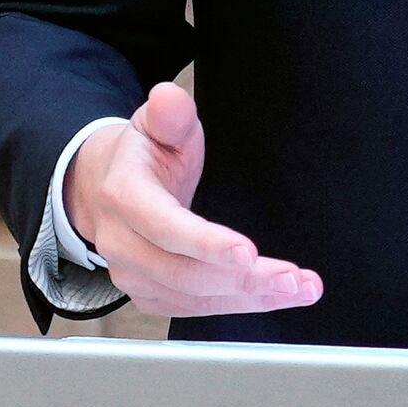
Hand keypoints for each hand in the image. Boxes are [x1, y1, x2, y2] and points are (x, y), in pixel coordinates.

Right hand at [64, 80, 325, 319]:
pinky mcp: (149, 296)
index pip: (165, 226)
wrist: (107, 189)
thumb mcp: (155, 125)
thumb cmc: (144, 156)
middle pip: (186, 273)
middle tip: (295, 279)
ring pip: (196, 298)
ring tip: (300, 289)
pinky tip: (274, 297)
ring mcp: (132, 275)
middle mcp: (120, 243)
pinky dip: (239, 306)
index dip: (206, 244)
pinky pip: (197, 309)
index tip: (248, 253)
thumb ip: (169, 114)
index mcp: (123, 196)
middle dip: (246, 280)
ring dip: (252, 298)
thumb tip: (169, 97)